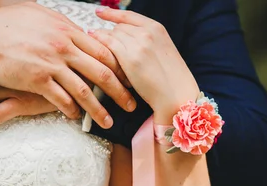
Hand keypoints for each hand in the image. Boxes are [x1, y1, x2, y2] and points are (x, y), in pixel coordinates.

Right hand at [0, 3, 135, 128]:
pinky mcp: (37, 80)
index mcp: (68, 31)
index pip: (104, 51)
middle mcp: (64, 47)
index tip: (128, 80)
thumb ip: (62, 27)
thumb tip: (76, 32)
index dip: (119, 68)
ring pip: (84, 90)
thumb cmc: (9, 23)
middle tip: (131, 104)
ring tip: (107, 121)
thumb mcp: (41, 17)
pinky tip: (75, 116)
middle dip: (120, 91)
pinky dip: (70, 110)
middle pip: (102, 72)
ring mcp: (51, 64)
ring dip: (98, 109)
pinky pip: (60, 99)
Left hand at [89, 8, 199, 123]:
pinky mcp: (130, 58)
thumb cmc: (170, 79)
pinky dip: (98, 47)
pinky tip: (91, 51)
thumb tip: (126, 41)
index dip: (111, 14)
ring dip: (100, 42)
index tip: (99, 12)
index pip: (128, 16)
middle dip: (106, 35)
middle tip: (94, 42)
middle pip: (117, 28)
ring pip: (111, 36)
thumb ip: (146, 42)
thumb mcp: (162, 51)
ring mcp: (138, 44)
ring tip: (89, 48)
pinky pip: (108, 47)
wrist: (177, 93)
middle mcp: (147, 32)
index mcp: (157, 28)